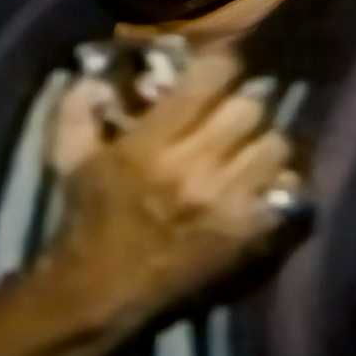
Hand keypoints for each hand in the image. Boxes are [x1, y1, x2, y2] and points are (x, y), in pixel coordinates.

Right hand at [50, 50, 301, 313]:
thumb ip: (79, 107)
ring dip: (263, 141)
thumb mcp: (70, 157)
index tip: (217, 71)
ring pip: (276, 145)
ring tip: (248, 147)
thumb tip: (101, 75)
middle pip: (251, 107)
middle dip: (242, 103)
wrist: (103, 290)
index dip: (220, 65)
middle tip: (233, 111)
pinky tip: (259, 182)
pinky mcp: (246, 233)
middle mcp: (194, 167)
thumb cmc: (88, 218)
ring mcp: (226, 202)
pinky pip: (285, 190)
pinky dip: (277, 182)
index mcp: (151, 144)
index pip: (211, 78)